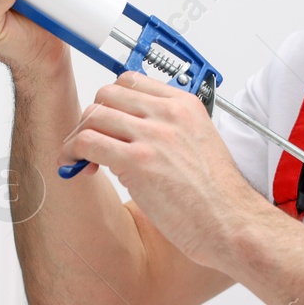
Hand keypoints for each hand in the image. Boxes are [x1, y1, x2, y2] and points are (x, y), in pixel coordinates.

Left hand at [58, 72, 268, 269]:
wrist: (231, 223)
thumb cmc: (218, 195)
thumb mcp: (200, 143)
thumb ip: (170, 130)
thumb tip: (133, 134)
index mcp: (185, 106)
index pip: (131, 81)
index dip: (112, 101)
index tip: (107, 121)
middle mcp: (168, 114)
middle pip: (107, 94)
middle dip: (92, 117)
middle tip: (91, 141)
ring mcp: (153, 136)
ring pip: (93, 116)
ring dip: (78, 136)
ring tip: (81, 158)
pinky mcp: (138, 161)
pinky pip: (88, 142)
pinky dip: (72, 152)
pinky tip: (76, 167)